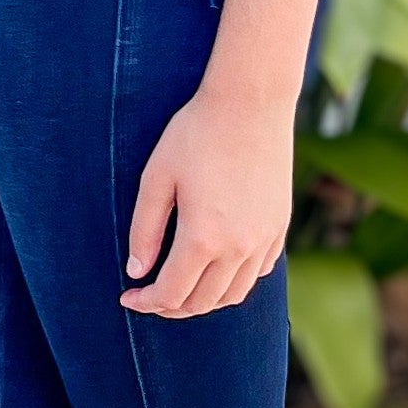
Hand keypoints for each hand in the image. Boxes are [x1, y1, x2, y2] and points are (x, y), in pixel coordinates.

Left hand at [120, 82, 294, 316]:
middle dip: (172, 306)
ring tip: (183, 287)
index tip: (129, 296)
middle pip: (202, 302)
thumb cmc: (197, 132)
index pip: (171, 294)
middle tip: (151, 294)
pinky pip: (258, 272)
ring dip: (205, 300)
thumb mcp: (158, 175)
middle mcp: (238, 248)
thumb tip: (137, 270)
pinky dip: (236, 281)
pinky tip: (220, 267)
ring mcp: (263, 239)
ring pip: (233, 294)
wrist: (251, 101)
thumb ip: (145, 228)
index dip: (146, 302)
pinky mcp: (279, 225)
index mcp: (203, 238)